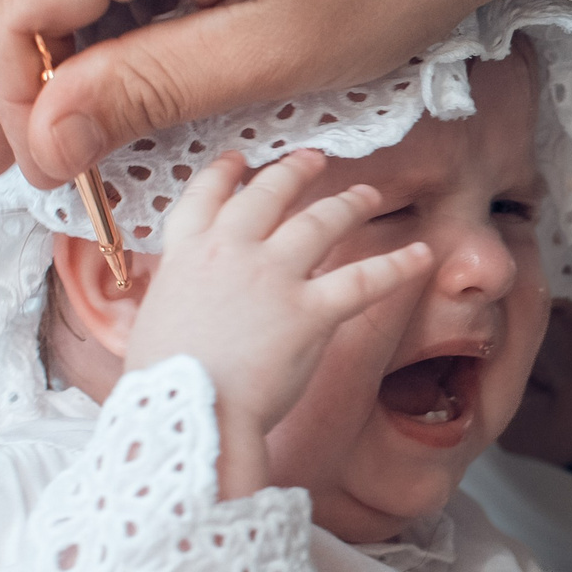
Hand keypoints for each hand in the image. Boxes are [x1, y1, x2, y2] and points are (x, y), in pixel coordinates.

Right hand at [126, 149, 431, 490]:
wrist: (186, 412)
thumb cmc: (162, 385)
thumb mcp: (149, 328)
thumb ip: (169, 304)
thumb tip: (170, 308)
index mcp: (185, 257)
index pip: (204, 198)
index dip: (224, 174)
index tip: (240, 161)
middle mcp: (230, 253)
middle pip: (269, 194)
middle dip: (295, 172)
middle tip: (315, 159)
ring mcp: (273, 277)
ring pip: (321, 221)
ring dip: (348, 203)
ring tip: (368, 194)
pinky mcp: (311, 311)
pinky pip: (364, 279)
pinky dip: (398, 265)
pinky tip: (422, 255)